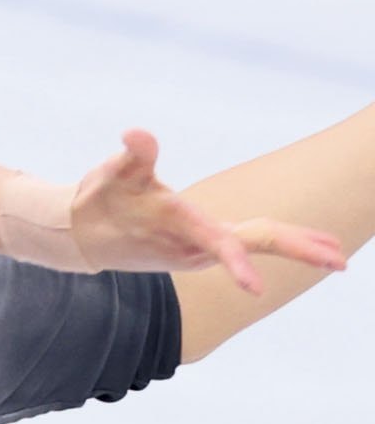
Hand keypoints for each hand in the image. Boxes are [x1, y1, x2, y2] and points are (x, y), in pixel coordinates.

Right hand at [71, 130, 347, 293]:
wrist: (82, 235)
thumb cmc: (101, 200)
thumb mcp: (115, 173)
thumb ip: (135, 154)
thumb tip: (136, 134)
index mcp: (181, 227)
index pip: (219, 244)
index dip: (238, 263)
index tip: (257, 290)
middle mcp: (196, 244)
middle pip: (257, 242)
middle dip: (298, 251)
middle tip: (341, 263)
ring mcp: (201, 248)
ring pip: (256, 242)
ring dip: (296, 247)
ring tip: (335, 254)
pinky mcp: (200, 246)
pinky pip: (247, 244)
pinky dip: (276, 241)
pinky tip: (300, 243)